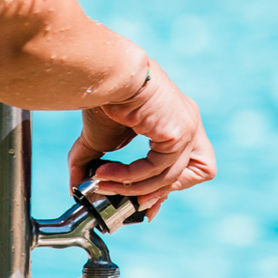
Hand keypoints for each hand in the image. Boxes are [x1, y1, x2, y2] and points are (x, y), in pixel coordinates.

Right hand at [67, 59, 215, 215]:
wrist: (105, 76)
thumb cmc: (104, 99)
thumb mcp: (101, 140)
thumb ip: (94, 165)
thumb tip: (76, 188)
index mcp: (179, 122)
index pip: (192, 164)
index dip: (171, 186)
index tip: (143, 201)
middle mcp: (189, 123)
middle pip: (201, 171)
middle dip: (165, 191)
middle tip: (132, 202)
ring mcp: (188, 127)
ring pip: (170, 176)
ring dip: (133, 188)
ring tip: (102, 185)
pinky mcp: (180, 131)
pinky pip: (158, 169)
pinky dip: (130, 177)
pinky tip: (104, 174)